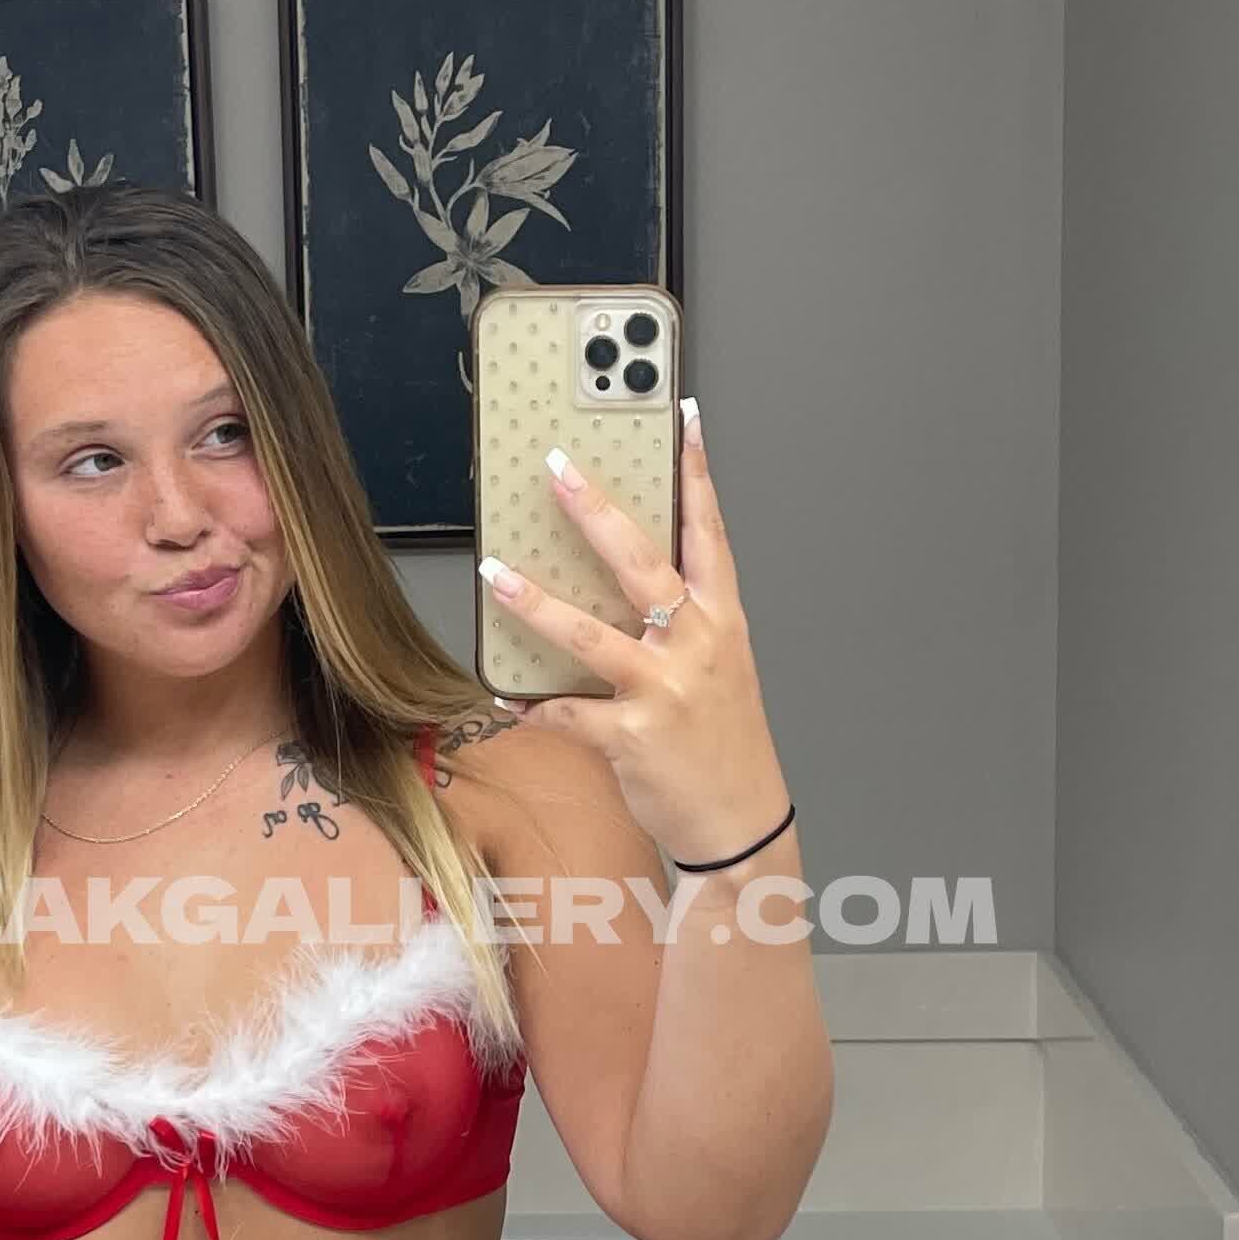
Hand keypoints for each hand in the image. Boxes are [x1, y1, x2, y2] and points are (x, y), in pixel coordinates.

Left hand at [477, 400, 794, 866]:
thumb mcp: (721, 666)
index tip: (680, 417)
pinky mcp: (632, 737)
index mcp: (722, 619)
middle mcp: (697, 645)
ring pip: (592, 634)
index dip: (695, 471)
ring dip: (537, 603)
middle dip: (596, 511)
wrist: (743, 822)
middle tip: (557, 468)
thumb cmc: (724, 740)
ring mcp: (665, 690)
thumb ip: (682, 619)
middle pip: (643, 563)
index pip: (709, 530)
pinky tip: (507, 698)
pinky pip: (569, 714)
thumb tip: (623, 577)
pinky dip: (535, 706)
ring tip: (495, 571)